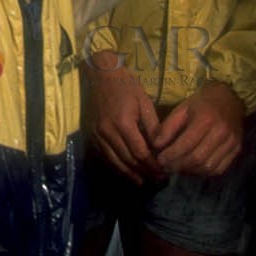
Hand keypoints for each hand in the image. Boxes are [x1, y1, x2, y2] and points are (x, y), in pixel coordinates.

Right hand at [86, 56, 162, 182]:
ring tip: (142, 181)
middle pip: (127, 160)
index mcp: (123, 123)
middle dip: (144, 172)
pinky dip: (116, 166)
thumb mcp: (144, 101)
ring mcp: (97, 134)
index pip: (139, 152)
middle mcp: (108, 132)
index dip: (152, 165)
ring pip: (114, 161)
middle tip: (157, 180)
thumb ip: (153, 126)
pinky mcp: (92, 134)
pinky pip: (104, 155)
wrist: (101, 73)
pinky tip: (125, 171)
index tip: (163, 173)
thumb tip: (161, 148)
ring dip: (129, 174)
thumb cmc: (126, 85)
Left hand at [153, 82, 243, 176]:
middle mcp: (220, 133)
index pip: (186, 144)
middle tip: (166, 167)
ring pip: (209, 167)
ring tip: (178, 168)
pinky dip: (204, 172)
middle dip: (179, 166)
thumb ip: (169, 126)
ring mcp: (231, 143)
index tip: (160, 160)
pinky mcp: (237, 150)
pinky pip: (219, 169)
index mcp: (205, 119)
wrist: (230, 97)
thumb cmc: (203, 102)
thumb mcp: (183, 108)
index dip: (171, 155)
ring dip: (190, 171)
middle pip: (197, 159)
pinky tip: (193, 168)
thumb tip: (156, 145)